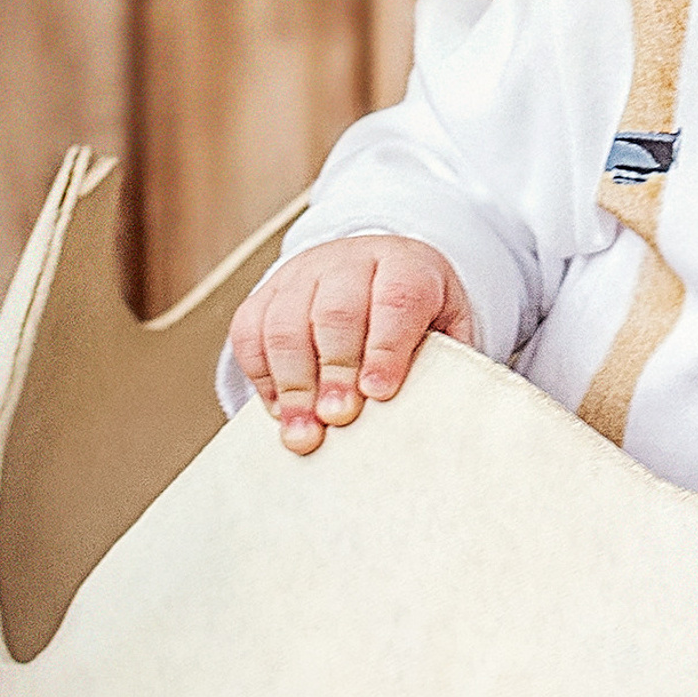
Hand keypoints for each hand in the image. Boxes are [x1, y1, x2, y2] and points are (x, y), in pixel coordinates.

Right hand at [227, 236, 472, 455]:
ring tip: (304, 432)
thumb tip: (443, 413)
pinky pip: (250, 333)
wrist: (375, 269)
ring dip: (293, 384)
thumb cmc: (416, 312)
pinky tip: (282, 411)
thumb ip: (447, 359)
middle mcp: (349, 263)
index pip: (395, 300)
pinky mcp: (265, 295)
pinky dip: (262, 377)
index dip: (386, 348)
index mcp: (404, 266)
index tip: (379, 393)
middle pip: (335, 313)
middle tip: (338, 417)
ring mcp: (301, 276)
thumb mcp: (446, 323)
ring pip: (286, 325)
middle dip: (335, 371)